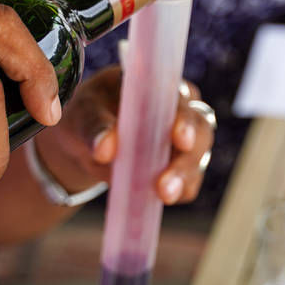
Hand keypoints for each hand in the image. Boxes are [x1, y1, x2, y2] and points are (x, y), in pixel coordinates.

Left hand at [31, 66, 214, 204]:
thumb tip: (105, 149)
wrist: (85, 142)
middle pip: (199, 130)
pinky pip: (189, 182)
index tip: (179, 138)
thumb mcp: (84, 114)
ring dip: (183, 177)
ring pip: (197, 158)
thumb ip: (95, 127)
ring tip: (164, 195)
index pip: (181, 97)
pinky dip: (179, 191)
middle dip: (186, 157)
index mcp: (161, 85)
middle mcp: (182, 110)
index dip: (184, 118)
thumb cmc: (89, 115)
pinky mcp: (182, 167)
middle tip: (167, 182)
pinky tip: (162, 198)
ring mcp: (185, 140)